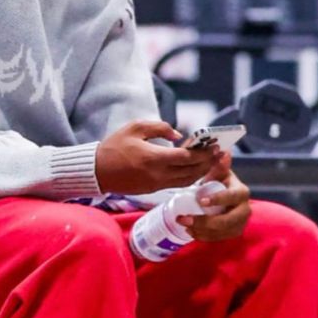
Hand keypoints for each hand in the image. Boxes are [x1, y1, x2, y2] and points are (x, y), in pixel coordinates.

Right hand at [95, 121, 220, 193]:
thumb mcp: (135, 128)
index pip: (186, 157)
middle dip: (207, 162)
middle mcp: (158, 174)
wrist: (97, 171)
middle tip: (220, 153)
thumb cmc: (114, 146)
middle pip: (191, 171)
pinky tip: (196, 169)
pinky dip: (189, 177)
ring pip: (186, 180)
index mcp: (154, 158)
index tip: (214, 144)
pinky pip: (177, 184)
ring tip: (212, 161)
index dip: (203, 152)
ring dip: (201, 171)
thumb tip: (179, 136)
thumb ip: (160, 128)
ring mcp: (156, 184)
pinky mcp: (153, 189)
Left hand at [176, 170, 251, 241]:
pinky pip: (217, 239)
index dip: (218, 199)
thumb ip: (219, 166)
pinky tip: (190, 230)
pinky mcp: (232, 233)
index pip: (232, 197)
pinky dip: (202, 236)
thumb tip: (224, 153)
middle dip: (205, 222)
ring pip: (221, 232)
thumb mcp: (219, 173)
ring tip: (183, 223)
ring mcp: (240, 224)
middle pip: (227, 221)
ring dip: (200, 230)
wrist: (224, 197)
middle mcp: (245, 210)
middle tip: (184, 219)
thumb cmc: (220, 183)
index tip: (200, 201)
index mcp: (242, 193)